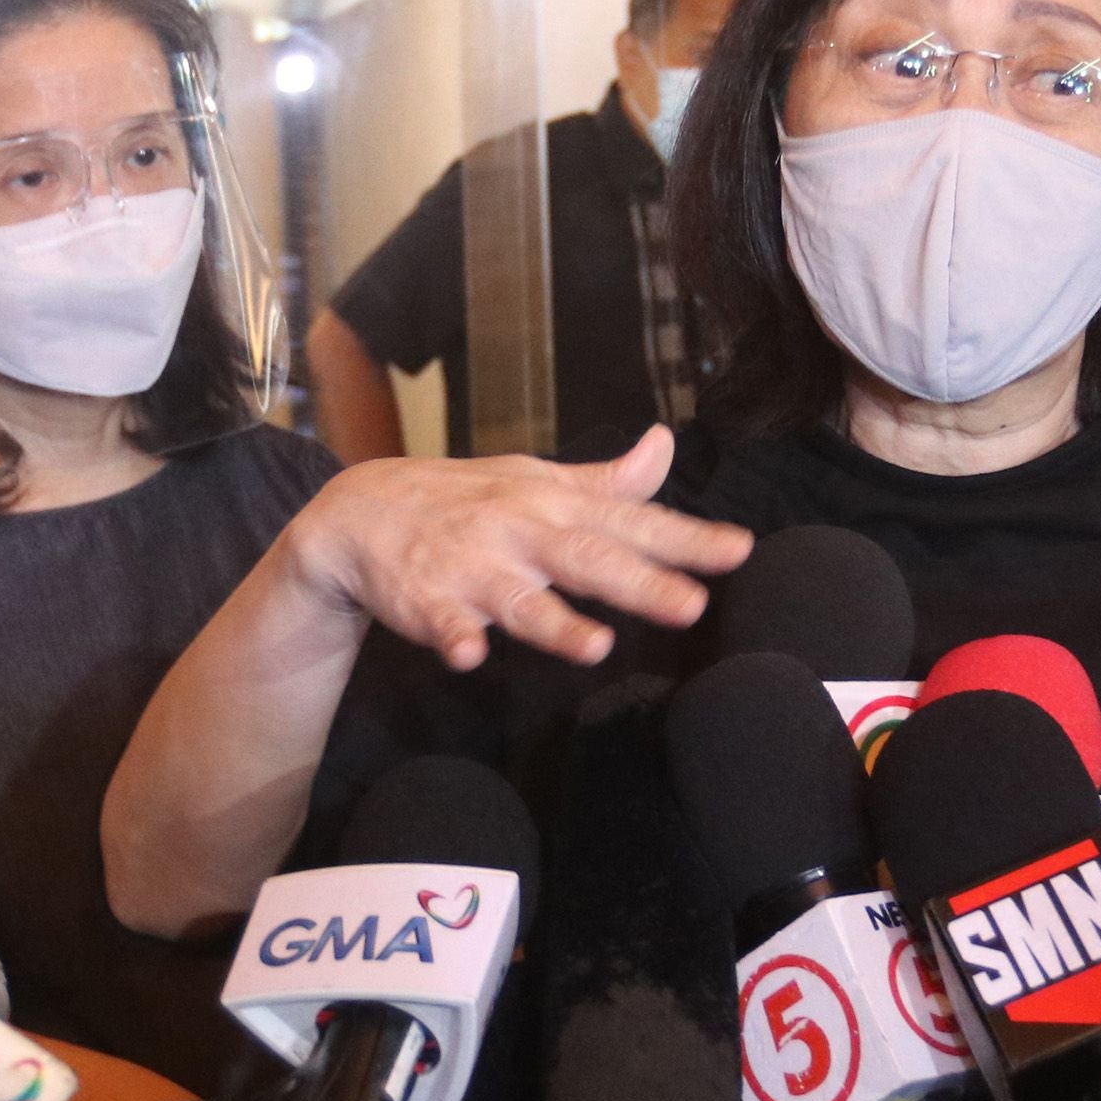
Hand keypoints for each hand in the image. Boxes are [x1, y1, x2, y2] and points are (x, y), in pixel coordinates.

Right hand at [274, 425, 751, 671]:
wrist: (360, 511)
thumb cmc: (464, 499)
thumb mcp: (535, 481)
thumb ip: (606, 482)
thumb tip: (665, 446)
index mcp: (553, 505)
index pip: (631, 522)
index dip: (686, 538)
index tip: (739, 550)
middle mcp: (519, 532)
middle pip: (587, 560)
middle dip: (640, 583)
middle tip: (693, 607)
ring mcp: (471, 567)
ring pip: (518, 599)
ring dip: (555, 623)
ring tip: (595, 647)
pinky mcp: (425, 599)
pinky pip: (439, 622)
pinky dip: (452, 637)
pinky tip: (467, 654)